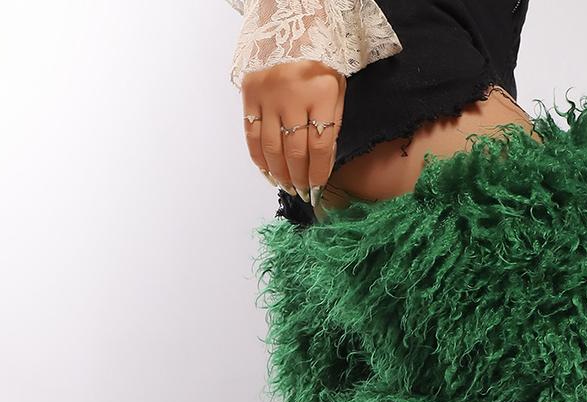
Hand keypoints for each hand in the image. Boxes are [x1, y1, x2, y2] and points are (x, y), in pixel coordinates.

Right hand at [242, 59, 344, 208]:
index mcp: (323, 93)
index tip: (318, 189)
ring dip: (280, 173)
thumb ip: (331, 122)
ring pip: (273, 148)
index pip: (321, 146)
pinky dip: (259, 158)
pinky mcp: (249, 93)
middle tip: (302, 193)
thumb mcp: (336, 87)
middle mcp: (294, 95)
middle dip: (300, 178)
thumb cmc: (318, 59)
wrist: (290, 23)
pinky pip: (252, 135)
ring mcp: (269, 94)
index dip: (318, 173)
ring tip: (287, 186)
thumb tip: (321, 164)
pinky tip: (267, 172)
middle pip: (296, 151)